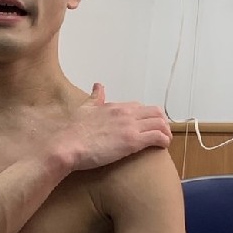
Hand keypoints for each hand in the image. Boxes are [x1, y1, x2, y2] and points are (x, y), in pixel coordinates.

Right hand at [57, 83, 171, 171]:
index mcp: (115, 106)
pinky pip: (157, 136)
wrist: (67, 144)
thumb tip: (98, 86)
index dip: (146, 116)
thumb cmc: (73, 131)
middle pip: (154, 112)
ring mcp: (130, 126)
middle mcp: (125, 113)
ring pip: (160, 123)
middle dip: (161, 122)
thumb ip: (94, 98)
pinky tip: (163, 147)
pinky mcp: (133, 141)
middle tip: (161, 134)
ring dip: (166, 131)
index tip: (147, 126)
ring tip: (164, 141)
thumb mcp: (84, 108)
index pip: (139, 107)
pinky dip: (164, 140)